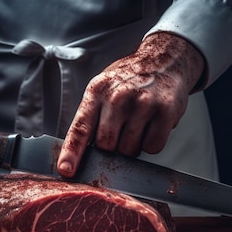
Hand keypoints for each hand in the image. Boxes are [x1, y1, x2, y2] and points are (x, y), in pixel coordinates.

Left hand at [57, 32, 205, 177]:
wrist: (164, 61)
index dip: (72, 152)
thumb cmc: (129, 80)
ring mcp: (142, 104)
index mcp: (97, 92)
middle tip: (120, 131)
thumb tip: (77, 156)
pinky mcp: (165, 111)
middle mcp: (118, 97)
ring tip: (138, 124)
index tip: (66, 170)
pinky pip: (152, 147)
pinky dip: (151, 143)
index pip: (80, 128)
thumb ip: (90, 118)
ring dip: (132, 146)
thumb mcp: (102, 90)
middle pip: (106, 146)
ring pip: (129, 150)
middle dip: (111, 148)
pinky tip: (152, 125)